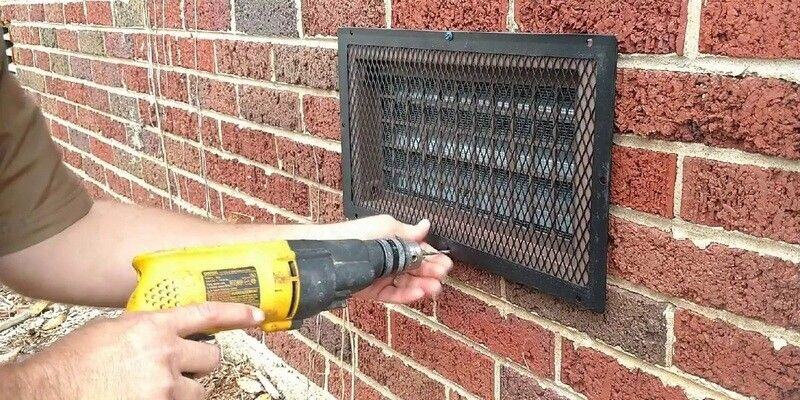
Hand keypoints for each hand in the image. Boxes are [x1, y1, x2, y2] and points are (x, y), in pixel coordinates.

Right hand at [0, 302, 264, 399]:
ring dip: (184, 390)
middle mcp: (164, 353)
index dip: (237, 313)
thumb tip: (165, 332)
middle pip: (212, 356)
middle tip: (179, 368)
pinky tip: (145, 396)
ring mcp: (163, 386)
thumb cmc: (70, 363)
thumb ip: (144, 329)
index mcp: (152, 326)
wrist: (43, 393)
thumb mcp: (110, 330)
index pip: (207, 313)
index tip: (256, 316)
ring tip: (154, 389)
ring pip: (199, 389)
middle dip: (199, 363)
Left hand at [310, 215, 452, 303]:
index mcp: (394, 243)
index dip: (432, 257)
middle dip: (431, 272)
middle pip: (416, 269)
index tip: (445, 263)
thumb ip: (407, 231)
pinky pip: (394, 295)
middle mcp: (390, 260)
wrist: (333, 252)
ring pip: (408, 284)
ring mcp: (383, 277)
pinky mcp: (375, 292)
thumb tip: (425, 225)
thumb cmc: (356, 234)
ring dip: (423, 286)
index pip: (419, 252)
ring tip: (434, 287)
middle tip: (442, 275)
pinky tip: (419, 292)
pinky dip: (407, 295)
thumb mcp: (385, 226)